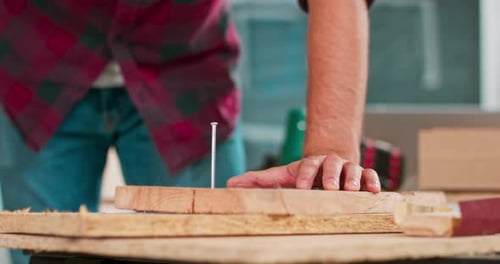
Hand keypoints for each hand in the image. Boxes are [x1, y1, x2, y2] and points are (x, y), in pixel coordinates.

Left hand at [227, 154, 380, 192]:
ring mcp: (348, 168)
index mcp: (311, 162)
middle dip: (332, 175)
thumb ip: (259, 180)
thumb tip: (230, 183)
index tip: (301, 188)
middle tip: (331, 188)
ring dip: (353, 178)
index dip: (305, 175)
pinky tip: (374, 191)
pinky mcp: (362, 175)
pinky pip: (370, 175)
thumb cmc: (304, 172)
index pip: (308, 166)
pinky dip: (372, 181)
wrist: (329, 162)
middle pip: (333, 164)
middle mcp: (330, 163)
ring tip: (351, 191)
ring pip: (353, 169)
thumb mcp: (282, 174)